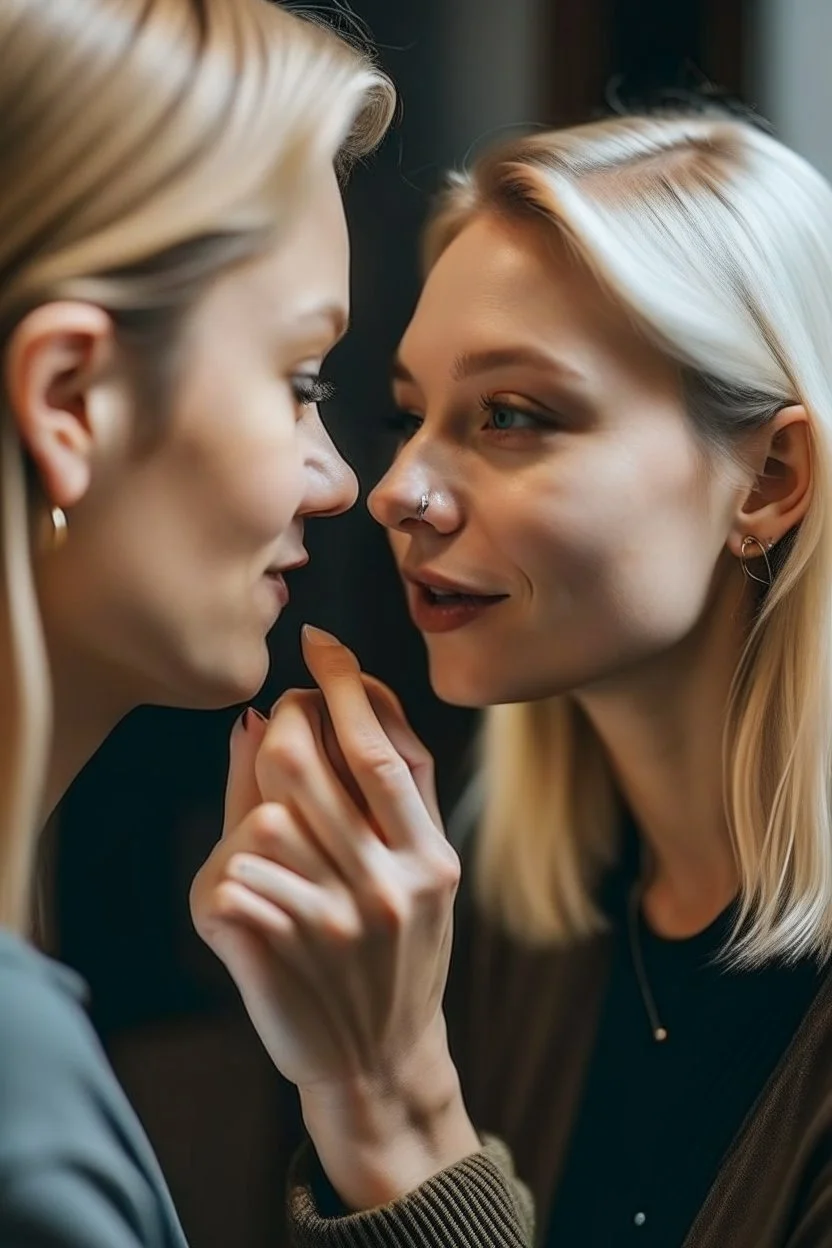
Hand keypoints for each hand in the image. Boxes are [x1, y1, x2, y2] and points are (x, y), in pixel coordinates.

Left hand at [189, 627, 477, 1206]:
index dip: (347, 686)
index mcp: (432, 857)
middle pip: (313, 767)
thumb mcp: (413, 875)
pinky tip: (251, 898)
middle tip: (283, 725)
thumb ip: (366, 792)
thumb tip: (275, 710)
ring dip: (256, 816)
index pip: (385, 748)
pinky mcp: (284, 955)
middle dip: (287, 729)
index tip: (322, 644)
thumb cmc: (395, 953)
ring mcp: (339, 924)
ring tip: (274, 841)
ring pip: (264, 819)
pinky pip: (232, 879)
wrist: (382, 1062)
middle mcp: (394, 885)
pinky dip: (230, 876)